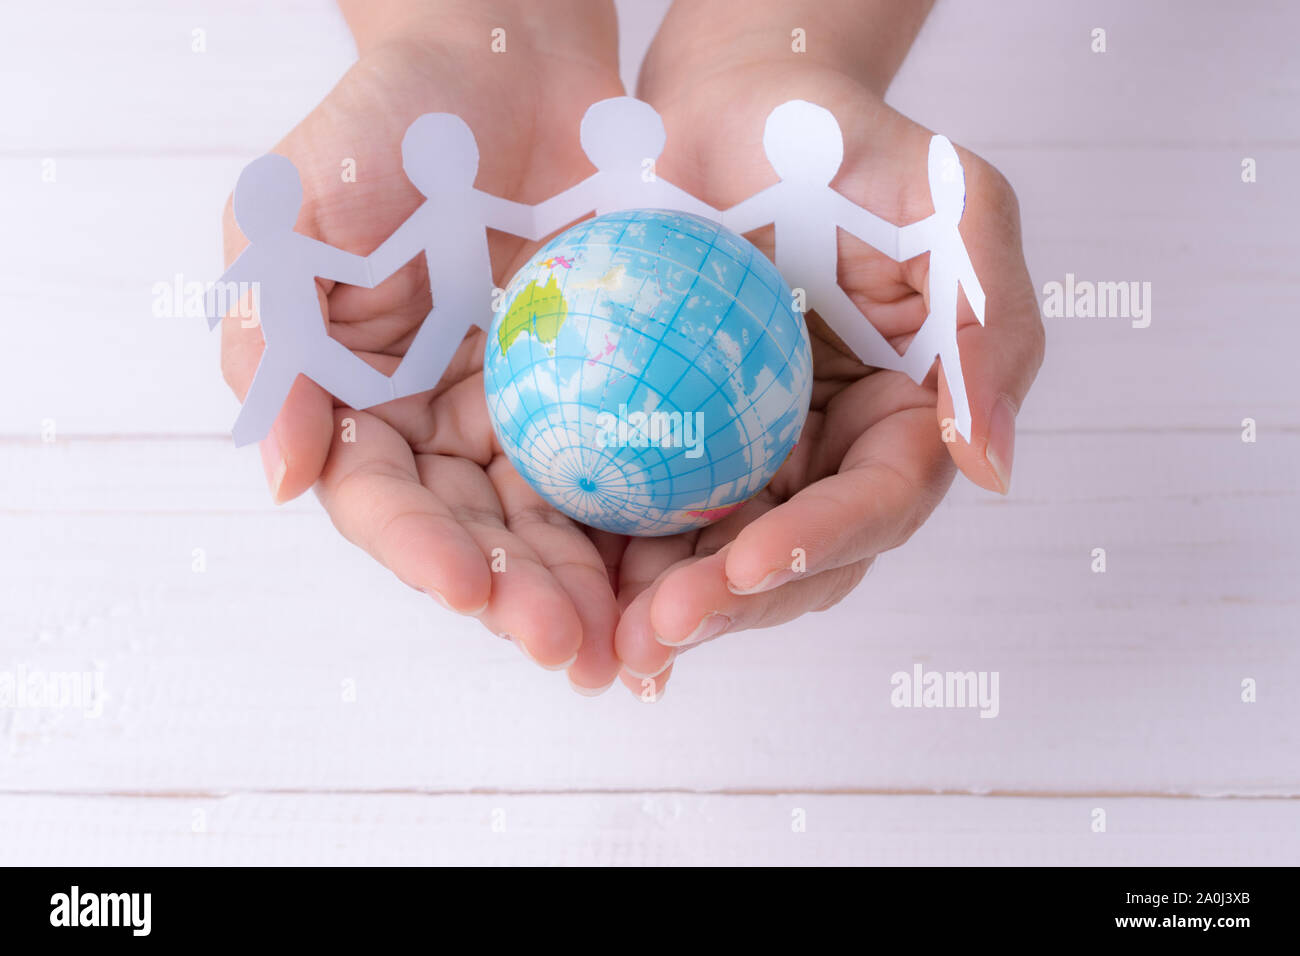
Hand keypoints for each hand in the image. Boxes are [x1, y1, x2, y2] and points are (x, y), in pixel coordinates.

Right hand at [217, 1, 627, 689]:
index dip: (419, 551)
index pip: (380, 499)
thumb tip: (285, 478)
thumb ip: (278, 338)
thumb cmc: (389, 120)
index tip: (470, 590)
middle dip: (517, 596)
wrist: (508, 54)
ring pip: (551, 517)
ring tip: (632, 642)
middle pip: (473, 531)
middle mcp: (434, 419)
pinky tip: (685, 566)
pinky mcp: (596, 387)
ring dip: (586, 583)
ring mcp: (518, 407)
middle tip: (571, 647)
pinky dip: (648, 518)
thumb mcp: (299, 212)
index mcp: (353, 398)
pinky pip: (622, 462)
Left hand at [610, 23, 1044, 696]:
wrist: (729, 106)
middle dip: (735, 603)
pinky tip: (578, 586)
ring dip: (670, 604)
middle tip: (659, 626)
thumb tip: (990, 467)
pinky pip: (651, 508)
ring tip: (611, 636)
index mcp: (910, 414)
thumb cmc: (839, 142)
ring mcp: (757, 453)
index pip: (879, 502)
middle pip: (800, 557)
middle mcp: (836, 451)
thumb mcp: (948, 204)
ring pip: (721, 554)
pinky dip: (619, 554)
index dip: (821, 543)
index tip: (748, 561)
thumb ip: (988, 325)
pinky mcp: (681, 441)